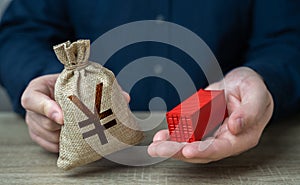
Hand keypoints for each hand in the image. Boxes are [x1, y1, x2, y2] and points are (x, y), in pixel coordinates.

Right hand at [21, 74, 130, 152]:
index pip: (33, 99)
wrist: (56, 92)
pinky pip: (49, 146)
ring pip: (48, 136)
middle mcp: (32, 109)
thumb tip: (125, 98)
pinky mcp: (38, 136)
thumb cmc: (67, 85)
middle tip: (81, 126)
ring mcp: (33, 124)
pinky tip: (75, 142)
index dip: (47, 109)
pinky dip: (63, 146)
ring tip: (81, 134)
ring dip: (65, 137)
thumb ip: (97, 86)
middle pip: (43, 123)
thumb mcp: (76, 79)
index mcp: (37, 89)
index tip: (62, 117)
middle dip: (63, 126)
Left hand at [148, 67, 273, 162]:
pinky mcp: (201, 125)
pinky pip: (186, 132)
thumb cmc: (253, 89)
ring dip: (171, 146)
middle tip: (159, 149)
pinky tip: (161, 136)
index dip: (204, 151)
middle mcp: (224, 138)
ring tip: (155, 146)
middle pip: (200, 150)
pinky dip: (173, 134)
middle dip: (178, 151)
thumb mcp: (256, 94)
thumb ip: (250, 111)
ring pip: (190, 144)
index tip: (187, 151)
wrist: (242, 83)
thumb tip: (236, 128)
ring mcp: (211, 132)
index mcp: (242, 137)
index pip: (221, 148)